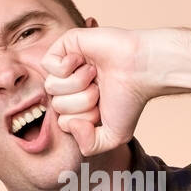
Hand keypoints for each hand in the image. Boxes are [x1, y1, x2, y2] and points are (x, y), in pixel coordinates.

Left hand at [40, 26, 151, 156]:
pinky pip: (48, 65)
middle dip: (83, 101)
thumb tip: (70, 124)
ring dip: (78, 84)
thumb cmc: (130, 100)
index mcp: (78, 106)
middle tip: (101, 89)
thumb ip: (89, 145)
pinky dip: (69, 68)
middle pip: (57, 105)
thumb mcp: (113, 136)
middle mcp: (70, 87)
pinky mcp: (65, 46)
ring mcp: (66, 66)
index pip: (63, 122)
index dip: (84, 119)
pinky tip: (86, 62)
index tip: (103, 107)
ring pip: (51, 87)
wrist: (142, 71)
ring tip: (95, 75)